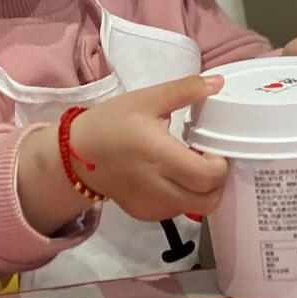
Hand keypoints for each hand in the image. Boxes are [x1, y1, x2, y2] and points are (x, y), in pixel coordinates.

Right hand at [69, 75, 230, 221]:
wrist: (76, 155)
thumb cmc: (112, 123)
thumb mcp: (148, 99)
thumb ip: (185, 90)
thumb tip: (218, 83)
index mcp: (161, 157)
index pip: (209, 176)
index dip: (220, 164)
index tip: (213, 147)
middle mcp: (159, 188)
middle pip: (209, 201)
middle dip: (217, 181)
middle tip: (207, 158)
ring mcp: (152, 206)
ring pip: (196, 209)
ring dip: (202, 191)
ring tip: (190, 165)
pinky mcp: (145, 214)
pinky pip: (177, 211)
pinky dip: (184, 198)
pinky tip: (174, 177)